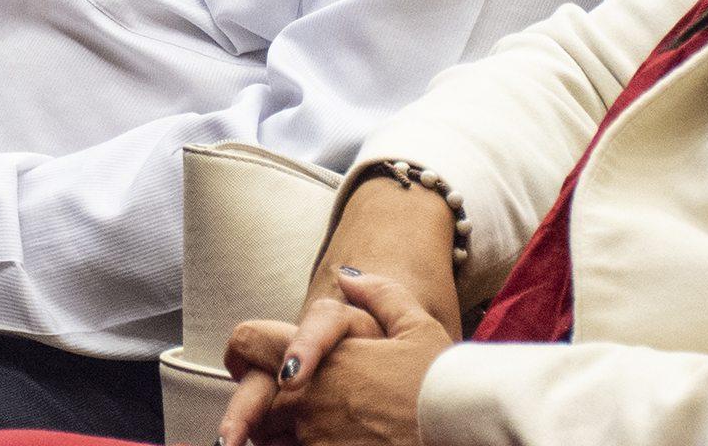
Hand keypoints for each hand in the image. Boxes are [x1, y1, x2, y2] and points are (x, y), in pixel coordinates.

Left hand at [220, 270, 453, 445]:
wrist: (464, 430)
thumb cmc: (443, 385)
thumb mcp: (418, 326)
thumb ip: (379, 294)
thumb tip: (347, 278)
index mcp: (323, 361)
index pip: (248, 343)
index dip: (243, 351)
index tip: (245, 364)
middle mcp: (307, 405)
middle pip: (254, 403)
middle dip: (265, 406)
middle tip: (288, 409)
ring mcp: (314, 444)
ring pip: (271, 442)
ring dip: (282, 438)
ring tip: (313, 433)